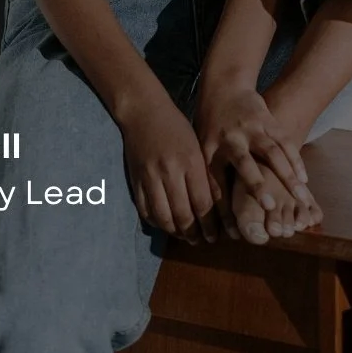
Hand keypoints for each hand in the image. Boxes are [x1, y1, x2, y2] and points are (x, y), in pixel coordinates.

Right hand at [117, 92, 218, 244]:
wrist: (144, 112)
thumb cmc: (176, 126)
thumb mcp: (197, 147)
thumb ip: (204, 175)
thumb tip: (213, 206)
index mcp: (190, 162)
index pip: (203, 203)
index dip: (210, 225)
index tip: (215, 236)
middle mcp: (170, 172)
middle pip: (184, 215)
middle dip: (194, 233)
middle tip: (201, 241)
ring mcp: (150, 177)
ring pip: (164, 217)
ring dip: (176, 232)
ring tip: (185, 236)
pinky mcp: (136, 180)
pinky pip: (146, 210)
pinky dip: (157, 222)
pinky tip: (166, 224)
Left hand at [195, 86, 312, 221]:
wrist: (225, 88)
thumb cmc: (212, 127)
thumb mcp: (203, 151)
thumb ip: (211, 180)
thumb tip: (214, 220)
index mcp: (210, 150)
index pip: (215, 183)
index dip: (224, 208)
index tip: (235, 232)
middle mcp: (231, 139)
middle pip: (244, 163)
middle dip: (256, 183)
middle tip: (267, 205)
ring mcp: (252, 128)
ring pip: (272, 152)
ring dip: (287, 175)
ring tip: (300, 198)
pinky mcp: (268, 121)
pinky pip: (285, 142)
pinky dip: (296, 160)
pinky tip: (304, 179)